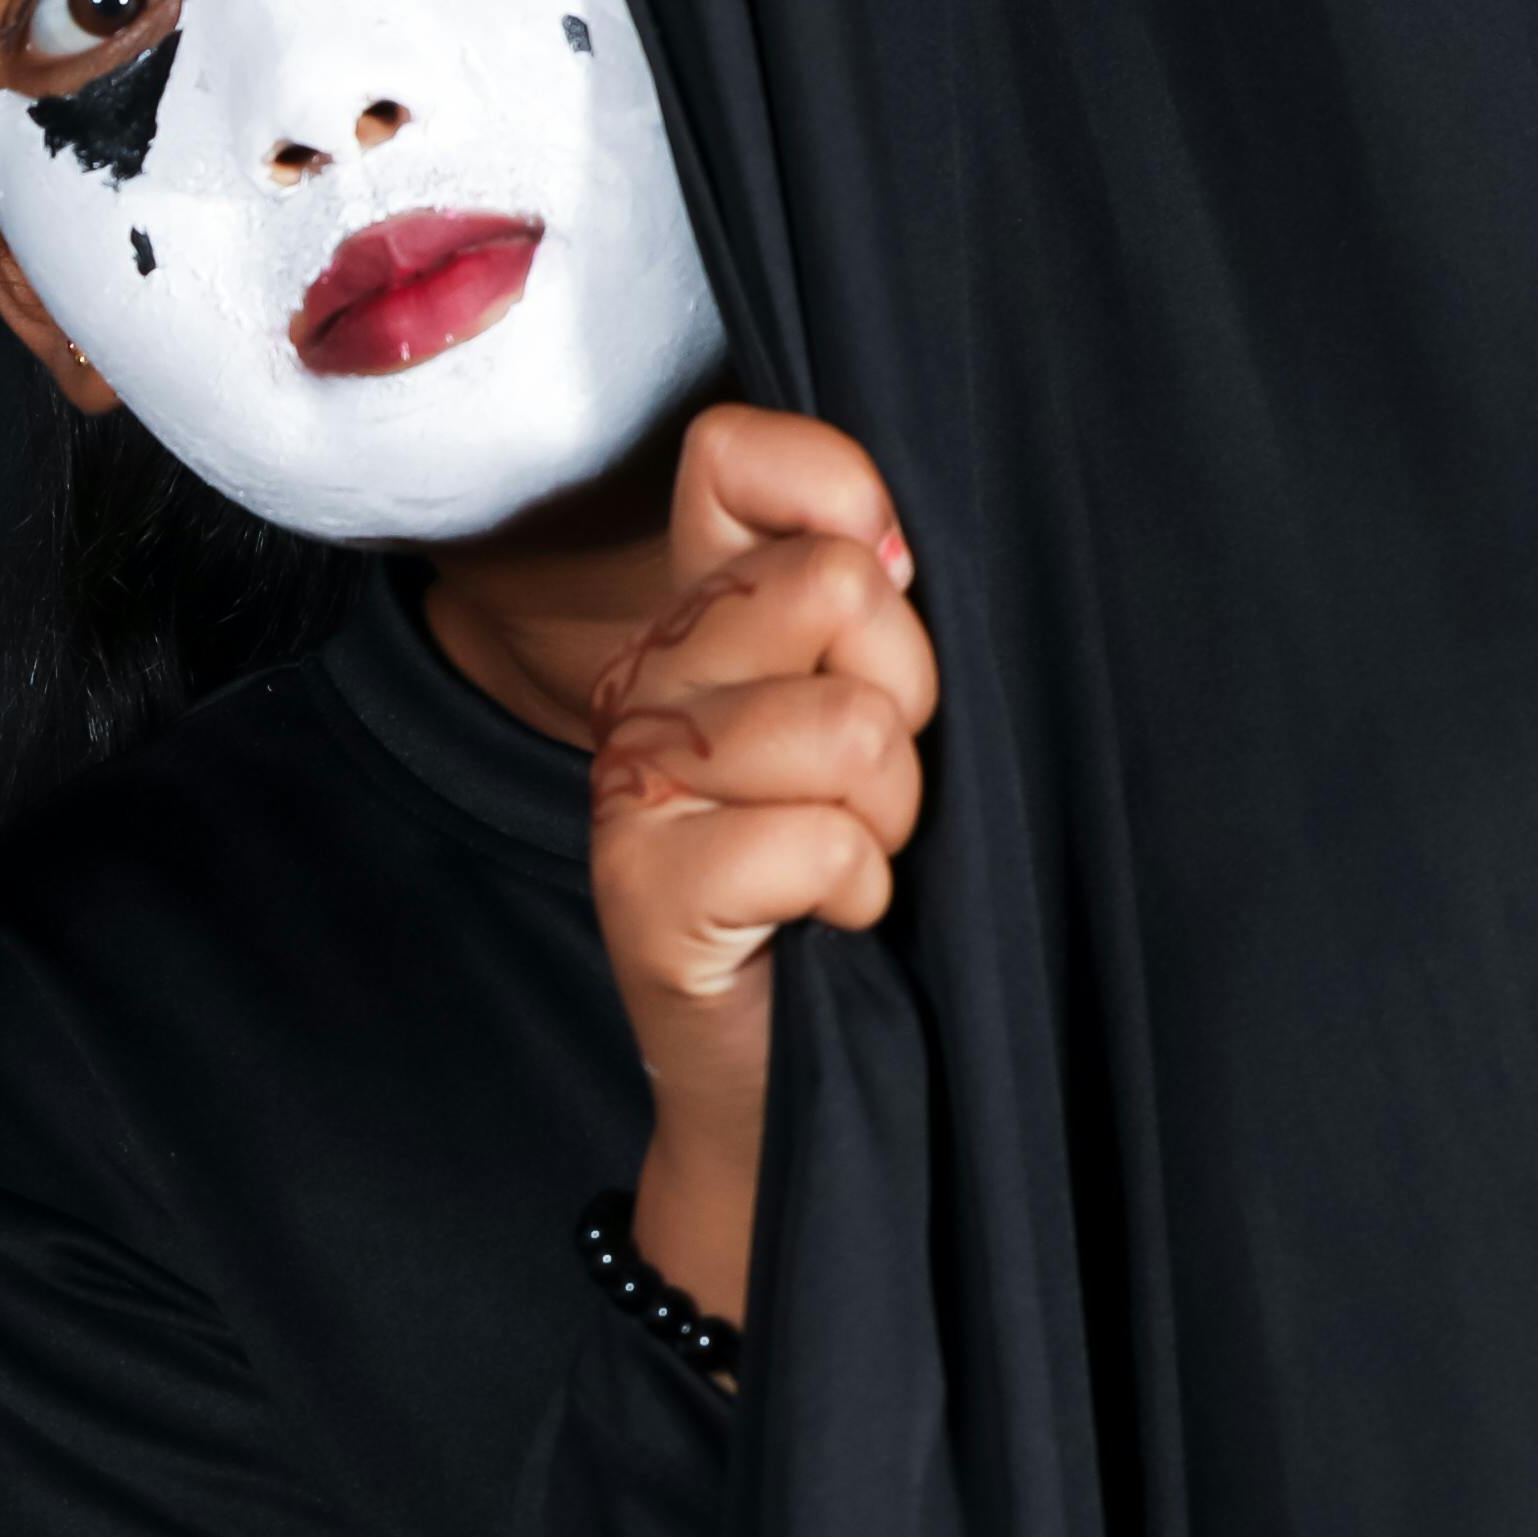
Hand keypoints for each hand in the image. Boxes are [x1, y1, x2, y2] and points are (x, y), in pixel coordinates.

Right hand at [587, 400, 936, 1326]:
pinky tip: (829, 917)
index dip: (842, 498)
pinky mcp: (644, 891)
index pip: (738, 457)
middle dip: (905, 695)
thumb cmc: (848, 881)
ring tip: (858, 856)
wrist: (788, 1079)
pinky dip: (858, 891)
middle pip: (830, 588)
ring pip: (842, 726)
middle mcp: (646, 682)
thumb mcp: (877, 710)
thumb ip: (873, 598)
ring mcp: (632, 785)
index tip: (887, 592)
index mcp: (700, 616)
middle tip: (877, 782)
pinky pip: (815, 842)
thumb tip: (885, 537)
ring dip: (890, 813)